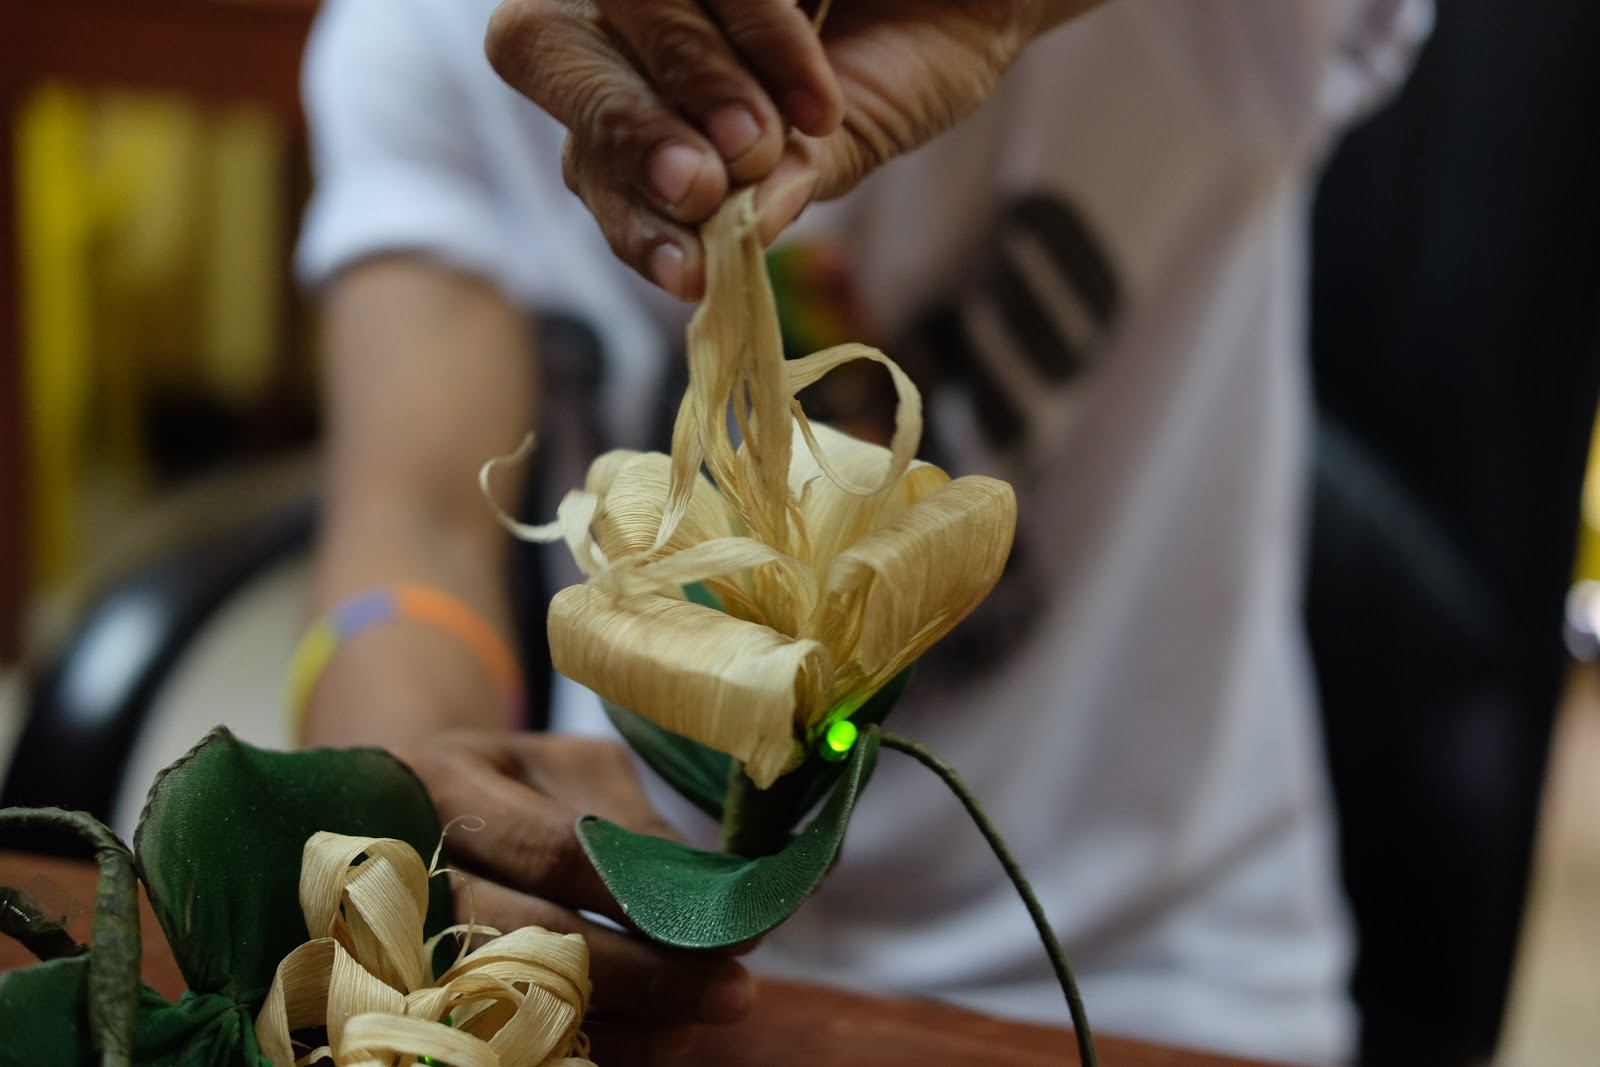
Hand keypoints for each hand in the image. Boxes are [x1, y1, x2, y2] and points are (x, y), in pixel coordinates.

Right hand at [387, 728, 755, 1025]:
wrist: (404, 811)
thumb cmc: (510, 782)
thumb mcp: (566, 769)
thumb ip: (631, 822)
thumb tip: (715, 888)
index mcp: (446, 784)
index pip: (550, 852)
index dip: (642, 895)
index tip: (731, 922)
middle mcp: (404, 868)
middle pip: (528, 941)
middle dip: (642, 974)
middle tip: (733, 992)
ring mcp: (395, 945)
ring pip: (511, 1007)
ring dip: (618, 1026)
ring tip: (696, 1026)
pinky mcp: (411, 999)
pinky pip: (500, 1042)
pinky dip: (583, 1049)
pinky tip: (648, 1044)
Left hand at [486, 0, 1093, 299]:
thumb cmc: (912, 56)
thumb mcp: (840, 146)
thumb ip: (773, 191)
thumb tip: (718, 259)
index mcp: (643, 87)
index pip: (583, 148)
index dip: (622, 212)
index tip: (690, 275)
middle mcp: (628, 10)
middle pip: (539, 43)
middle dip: (624, 132)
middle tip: (706, 189)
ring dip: (693, 80)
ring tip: (771, 138)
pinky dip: (752, 28)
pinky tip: (815, 87)